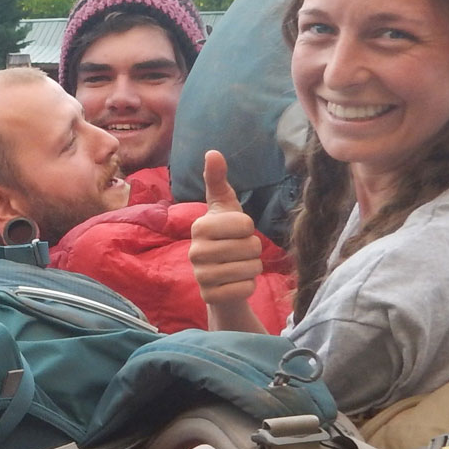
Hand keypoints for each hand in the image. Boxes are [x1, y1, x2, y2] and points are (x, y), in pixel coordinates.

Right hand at [189, 151, 265, 319]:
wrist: (220, 278)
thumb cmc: (225, 237)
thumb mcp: (225, 208)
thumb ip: (217, 181)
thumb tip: (212, 152)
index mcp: (199, 226)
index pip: (245, 224)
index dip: (248, 228)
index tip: (236, 232)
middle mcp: (195, 251)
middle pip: (250, 246)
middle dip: (253, 250)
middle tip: (239, 252)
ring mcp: (200, 275)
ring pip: (250, 268)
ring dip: (252, 268)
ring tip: (238, 266)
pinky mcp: (210, 296)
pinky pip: (245, 289)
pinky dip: (248, 286)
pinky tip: (236, 283)